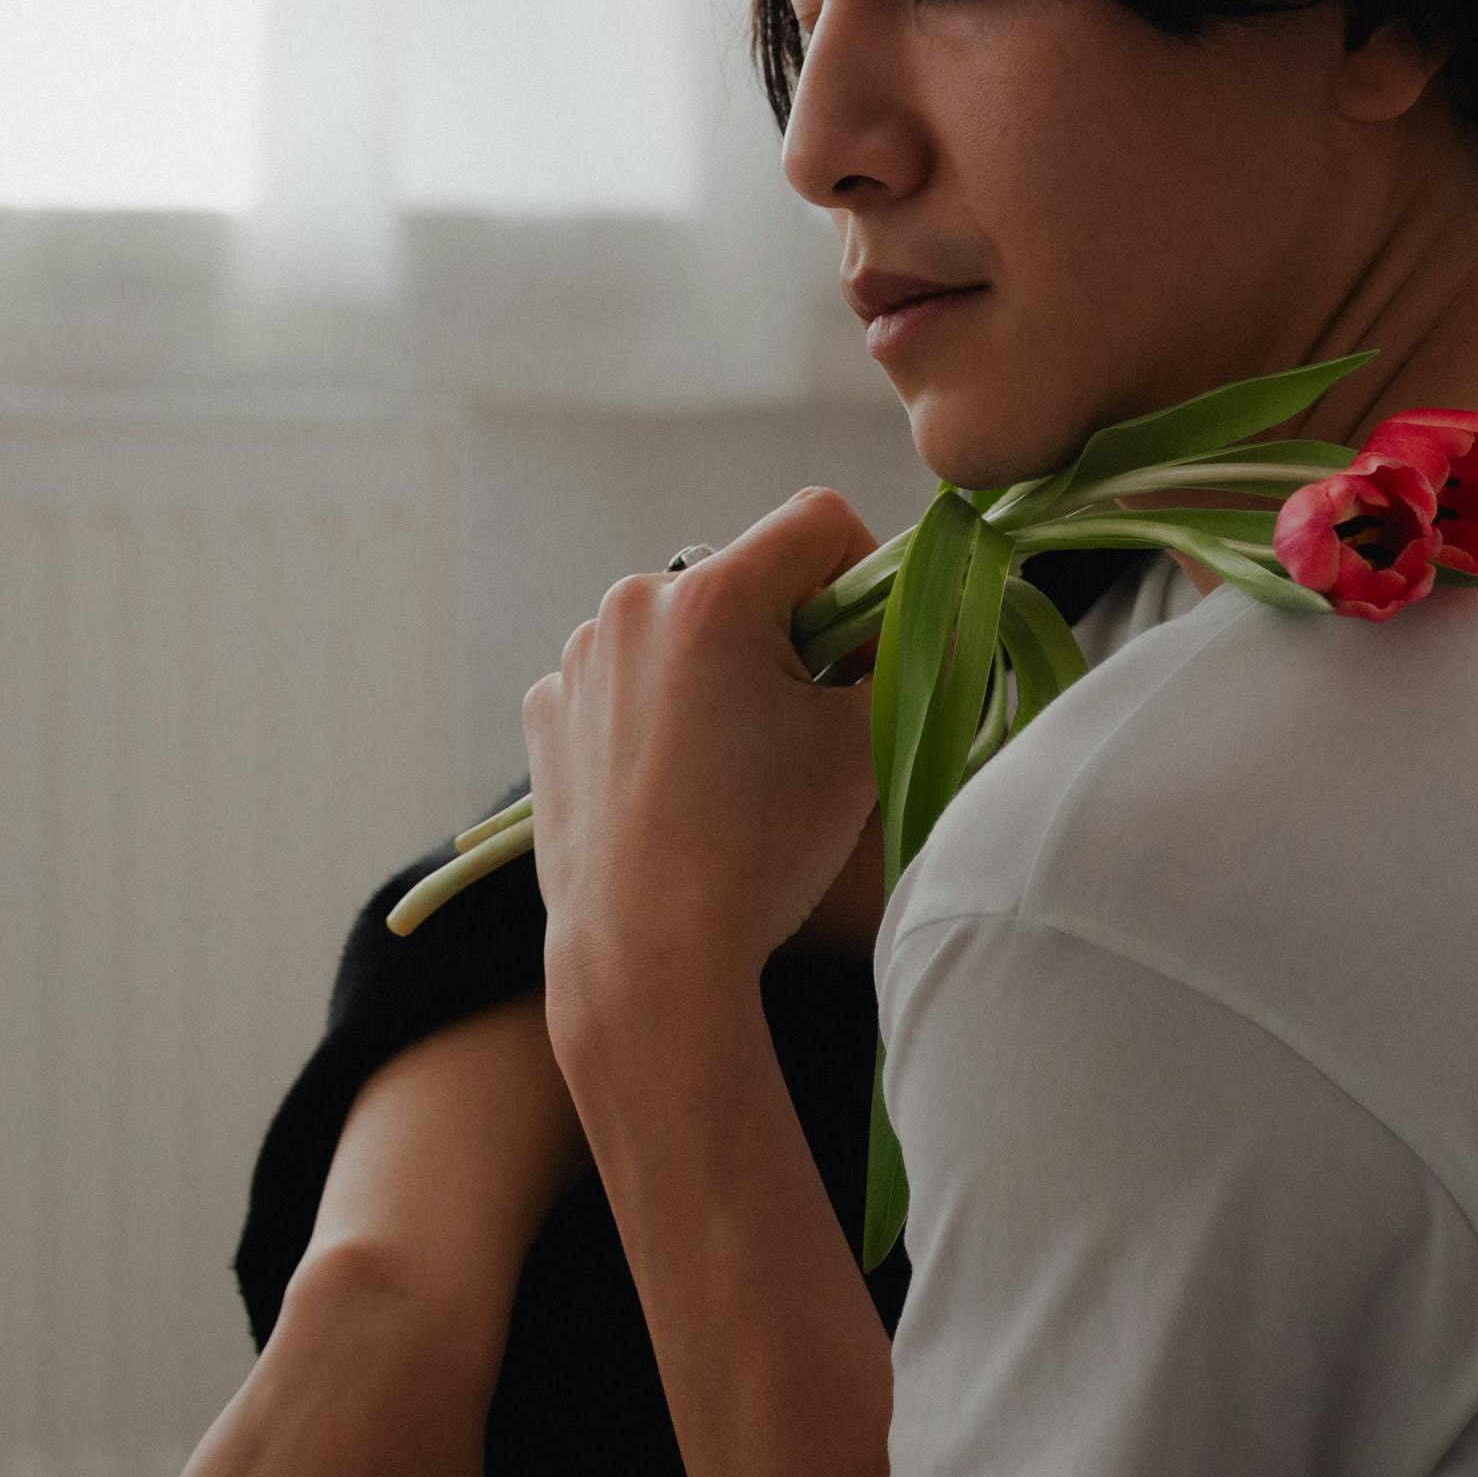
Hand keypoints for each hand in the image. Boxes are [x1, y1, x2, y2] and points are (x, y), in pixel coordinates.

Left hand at [525, 485, 880, 1020]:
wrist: (646, 957)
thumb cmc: (762, 850)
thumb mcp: (865, 743)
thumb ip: (911, 659)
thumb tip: (930, 621)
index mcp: (714, 594)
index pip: (819, 519)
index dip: (864, 577)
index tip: (865, 657)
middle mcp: (633, 603)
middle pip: (749, 579)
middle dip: (790, 634)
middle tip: (805, 727)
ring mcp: (579, 657)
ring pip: (686, 631)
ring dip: (721, 671)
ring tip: (733, 769)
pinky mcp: (547, 709)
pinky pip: (627, 679)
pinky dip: (660, 712)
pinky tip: (674, 784)